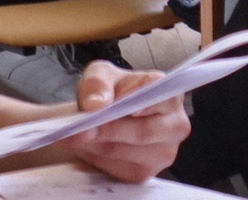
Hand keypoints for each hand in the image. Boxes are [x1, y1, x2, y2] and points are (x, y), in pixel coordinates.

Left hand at [56, 61, 187, 183]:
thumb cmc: (108, 92)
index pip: (164, 98)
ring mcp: (163, 153)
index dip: (143, 102)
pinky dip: (94, 156)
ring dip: (96, 143)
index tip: (121, 105)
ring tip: (72, 134)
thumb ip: (97, 84)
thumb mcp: (99, 75)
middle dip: (108, 128)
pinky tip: (82, 145)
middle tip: (80, 127)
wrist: (100, 116)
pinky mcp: (145, 172)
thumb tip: (96, 105)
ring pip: (126, 151)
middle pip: (144, 131)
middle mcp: (174, 126)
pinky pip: (117, 166)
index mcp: (170, 97)